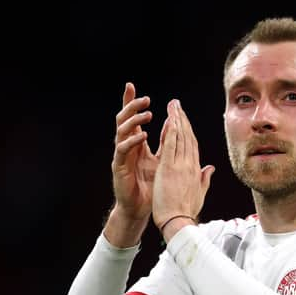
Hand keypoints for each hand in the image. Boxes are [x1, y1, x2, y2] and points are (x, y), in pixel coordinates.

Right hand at [111, 82, 157, 221]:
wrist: (140, 209)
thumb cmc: (151, 187)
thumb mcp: (162, 161)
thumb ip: (167, 143)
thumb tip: (176, 125)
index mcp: (136, 144)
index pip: (132, 118)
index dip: (130, 102)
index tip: (131, 85)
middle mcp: (127, 146)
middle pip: (123, 119)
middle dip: (131, 106)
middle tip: (144, 99)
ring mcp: (121, 156)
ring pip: (121, 131)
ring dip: (135, 121)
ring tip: (147, 115)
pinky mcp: (119, 167)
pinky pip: (122, 150)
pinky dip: (132, 141)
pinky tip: (143, 136)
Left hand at [153, 99, 214, 238]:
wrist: (178, 222)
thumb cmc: (186, 212)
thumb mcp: (199, 193)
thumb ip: (205, 179)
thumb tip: (210, 168)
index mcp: (196, 170)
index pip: (192, 145)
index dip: (188, 129)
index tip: (184, 118)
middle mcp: (190, 164)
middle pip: (187, 136)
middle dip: (182, 118)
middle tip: (177, 104)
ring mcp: (180, 165)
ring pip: (180, 136)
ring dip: (176, 118)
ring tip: (172, 105)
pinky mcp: (169, 168)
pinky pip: (171, 144)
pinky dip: (170, 130)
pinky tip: (168, 118)